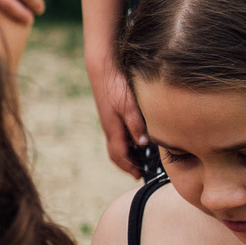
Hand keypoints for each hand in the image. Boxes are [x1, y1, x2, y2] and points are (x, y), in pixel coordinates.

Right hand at [87, 55, 151, 177]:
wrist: (102, 69)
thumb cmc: (115, 85)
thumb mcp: (128, 105)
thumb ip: (136, 124)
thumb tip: (143, 144)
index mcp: (112, 128)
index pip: (119, 154)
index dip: (129, 167)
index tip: (138, 176)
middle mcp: (109, 127)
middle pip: (115, 152)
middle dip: (126, 164)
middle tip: (138, 172)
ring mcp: (109, 120)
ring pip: (116, 144)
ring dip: (125, 154)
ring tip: (138, 159)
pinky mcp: (111, 113)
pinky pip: (117, 134)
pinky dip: (125, 142)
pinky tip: (135, 138)